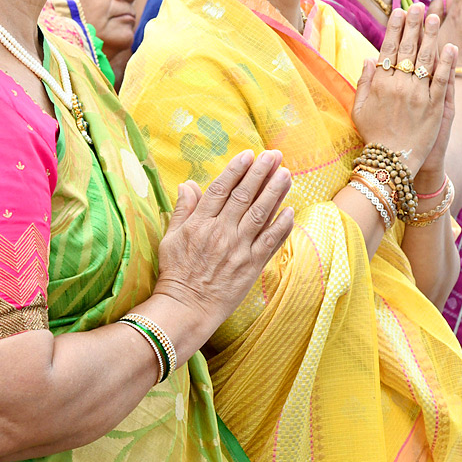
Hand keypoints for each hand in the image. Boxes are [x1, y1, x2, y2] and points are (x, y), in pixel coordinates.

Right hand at [153, 151, 292, 332]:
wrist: (187, 306)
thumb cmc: (176, 272)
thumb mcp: (171, 237)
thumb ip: (183, 210)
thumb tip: (188, 184)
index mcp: (200, 223)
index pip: (221, 189)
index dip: (236, 170)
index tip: (248, 155)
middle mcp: (221, 232)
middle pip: (244, 196)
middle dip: (260, 173)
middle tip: (274, 155)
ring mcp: (238, 249)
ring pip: (260, 214)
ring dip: (275, 192)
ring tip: (286, 174)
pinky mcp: (251, 266)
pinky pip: (270, 242)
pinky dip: (281, 226)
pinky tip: (290, 210)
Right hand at [352, 5, 455, 175]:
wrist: (392, 161)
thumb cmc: (374, 135)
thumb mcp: (359, 108)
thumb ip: (364, 82)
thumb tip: (369, 58)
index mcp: (380, 84)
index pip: (388, 49)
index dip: (394, 29)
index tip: (400, 12)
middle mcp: (398, 85)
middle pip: (407, 49)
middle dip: (414, 25)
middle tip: (420, 6)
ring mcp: (417, 95)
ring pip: (426, 59)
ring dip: (431, 36)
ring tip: (436, 17)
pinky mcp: (435, 106)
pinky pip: (442, 79)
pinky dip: (447, 62)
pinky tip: (450, 46)